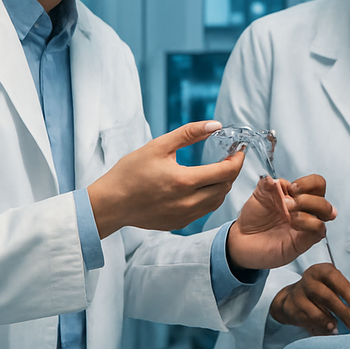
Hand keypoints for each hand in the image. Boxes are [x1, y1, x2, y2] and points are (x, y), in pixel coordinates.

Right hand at [88, 121, 242, 237]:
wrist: (110, 203)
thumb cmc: (130, 172)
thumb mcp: (158, 146)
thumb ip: (189, 133)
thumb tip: (215, 125)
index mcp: (184, 181)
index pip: (226, 172)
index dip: (238, 159)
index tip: (239, 149)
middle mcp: (187, 202)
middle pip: (225, 187)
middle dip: (231, 171)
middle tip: (229, 157)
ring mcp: (184, 216)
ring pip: (217, 201)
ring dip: (222, 185)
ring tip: (217, 170)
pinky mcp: (179, 223)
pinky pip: (204, 211)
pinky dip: (210, 198)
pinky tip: (202, 186)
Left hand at [227, 174, 335, 270]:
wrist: (243, 240)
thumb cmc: (254, 218)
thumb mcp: (259, 196)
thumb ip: (267, 184)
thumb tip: (274, 179)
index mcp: (298, 196)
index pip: (317, 183)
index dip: (308, 183)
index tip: (291, 188)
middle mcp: (306, 209)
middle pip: (324, 195)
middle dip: (306, 196)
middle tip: (287, 202)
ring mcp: (307, 225)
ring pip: (327, 211)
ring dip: (308, 207)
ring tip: (289, 212)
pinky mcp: (305, 241)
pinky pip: (319, 229)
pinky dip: (308, 222)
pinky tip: (293, 224)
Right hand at [269, 262, 349, 335]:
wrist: (294, 297)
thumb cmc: (320, 291)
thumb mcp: (333, 286)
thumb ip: (345, 297)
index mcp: (322, 271)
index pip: (335, 278)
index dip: (348, 293)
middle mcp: (309, 280)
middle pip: (327, 297)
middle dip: (344, 312)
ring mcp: (299, 294)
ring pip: (316, 312)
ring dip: (330, 322)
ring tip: (338, 327)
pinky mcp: (292, 308)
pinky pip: (308, 321)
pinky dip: (320, 327)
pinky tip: (328, 329)